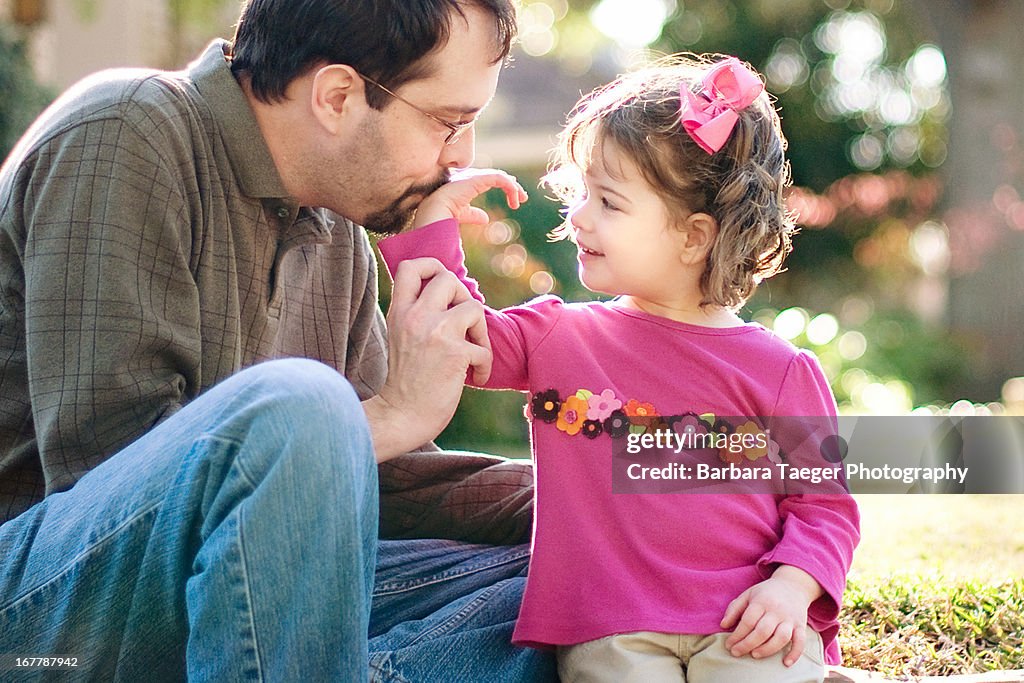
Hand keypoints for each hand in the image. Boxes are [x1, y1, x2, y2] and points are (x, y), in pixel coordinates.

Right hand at [363, 257, 491, 460]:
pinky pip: (484, 348)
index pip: (410, 267)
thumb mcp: (401, 337)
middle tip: (463, 324)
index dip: (432, 267)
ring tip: (473, 351)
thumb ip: (417, 314)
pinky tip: (475, 377)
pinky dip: (484, 364)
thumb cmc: (407, 381)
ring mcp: (435, 333)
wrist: (402, 416)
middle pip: (448, 278)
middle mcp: (415, 317)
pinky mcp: (455, 354)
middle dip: (463, 297)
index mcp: (399, 312)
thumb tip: (452, 295)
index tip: (444, 287)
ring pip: (473, 305)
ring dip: (480, 331)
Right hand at [413, 168, 527, 227]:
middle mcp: (469, 177)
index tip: (514, 198)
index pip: (488, 179)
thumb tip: (485, 218)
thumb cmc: (442, 216)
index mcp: (465, 183)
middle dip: (511, 186)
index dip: (503, 185)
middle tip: (523, 198)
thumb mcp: (462, 215)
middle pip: (496, 176)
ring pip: (499, 176)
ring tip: (521, 199)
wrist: (434, 214)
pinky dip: (509, 186)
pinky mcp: (476, 179)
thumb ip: (473, 214)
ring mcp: (472, 176)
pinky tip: (515, 197)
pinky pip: (498, 178)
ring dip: (513, 187)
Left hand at [719, 565, 823, 665]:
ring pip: (781, 637)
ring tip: (754, 655)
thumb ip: (734, 609)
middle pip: (762, 631)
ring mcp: (790, 618)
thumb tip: (723, 625)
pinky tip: (786, 663)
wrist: (793, 585)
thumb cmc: (766, 593)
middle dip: (747, 644)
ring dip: (767, 649)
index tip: (729, 644)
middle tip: (736, 652)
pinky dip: (795, 653)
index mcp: (761, 602)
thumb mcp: (748, 595)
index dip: (737, 635)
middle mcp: (776, 610)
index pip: (748, 621)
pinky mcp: (801, 625)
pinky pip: (801, 641)